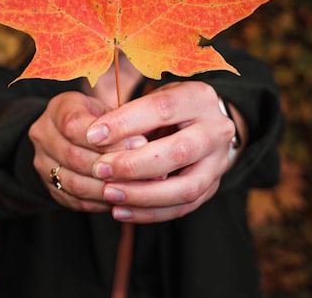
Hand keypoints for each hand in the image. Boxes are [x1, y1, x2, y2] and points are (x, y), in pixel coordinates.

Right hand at [28, 91, 146, 211]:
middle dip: (112, 165)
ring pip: (75, 184)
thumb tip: (144, 145)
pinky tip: (123, 198)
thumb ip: (120, 124)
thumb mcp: (106, 110)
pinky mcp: (50, 188)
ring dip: (108, 188)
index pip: (74, 125)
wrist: (71, 134)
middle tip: (143, 170)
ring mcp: (43, 164)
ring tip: (137, 187)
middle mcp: (43, 136)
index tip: (139, 143)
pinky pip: (76, 201)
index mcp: (57, 109)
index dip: (107, 138)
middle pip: (75, 157)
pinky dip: (102, 202)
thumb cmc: (97, 118)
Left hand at [85, 81, 239, 223]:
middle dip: (134, 164)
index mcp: (199, 98)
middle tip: (99, 168)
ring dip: (143, 194)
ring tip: (109, 193)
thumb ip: (132, 114)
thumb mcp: (154, 98)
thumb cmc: (170, 108)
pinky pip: (183, 208)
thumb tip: (97, 137)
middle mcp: (217, 130)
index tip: (93, 135)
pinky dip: (150, 213)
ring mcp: (219, 162)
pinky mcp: (213, 187)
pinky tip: (121, 210)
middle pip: (179, 152)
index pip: (163, 108)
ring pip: (186, 188)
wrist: (204, 123)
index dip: (125, 122)